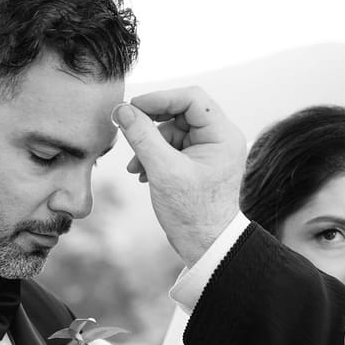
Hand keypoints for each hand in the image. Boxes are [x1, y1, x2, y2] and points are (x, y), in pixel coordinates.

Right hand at [112, 87, 246, 265]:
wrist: (205, 246)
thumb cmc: (192, 212)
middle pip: (180, 113)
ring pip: (173, 132)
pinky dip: (155, 157)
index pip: (191, 99)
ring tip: (136, 168)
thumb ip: (141, 136)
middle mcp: (220, 138)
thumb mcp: (162, 171)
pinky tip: (143, 174)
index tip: (132, 107)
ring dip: (149, 145)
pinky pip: (173, 148)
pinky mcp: (198, 164)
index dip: (160, 99)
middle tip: (127, 132)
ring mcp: (209, 151)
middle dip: (152, 126)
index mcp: (223, 135)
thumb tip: (122, 110)